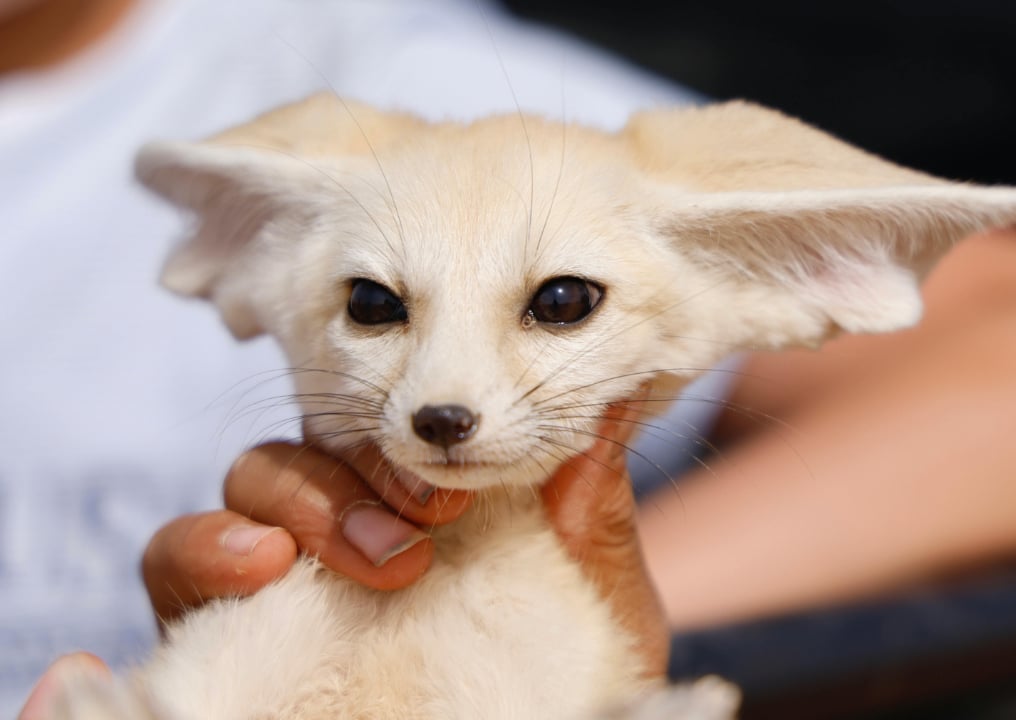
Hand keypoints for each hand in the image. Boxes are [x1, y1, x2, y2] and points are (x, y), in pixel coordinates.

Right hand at [23, 394, 666, 715]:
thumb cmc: (562, 669)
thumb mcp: (595, 600)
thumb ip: (592, 515)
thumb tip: (610, 413)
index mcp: (433, 495)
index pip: (398, 423)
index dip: (413, 439)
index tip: (459, 494)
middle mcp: (350, 515)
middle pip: (321, 438)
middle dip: (360, 470)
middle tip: (418, 529)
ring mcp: (285, 561)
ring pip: (250, 477)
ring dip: (294, 499)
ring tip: (361, 556)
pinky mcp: (222, 615)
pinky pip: (176, 555)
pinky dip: (204, 545)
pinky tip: (257, 567)